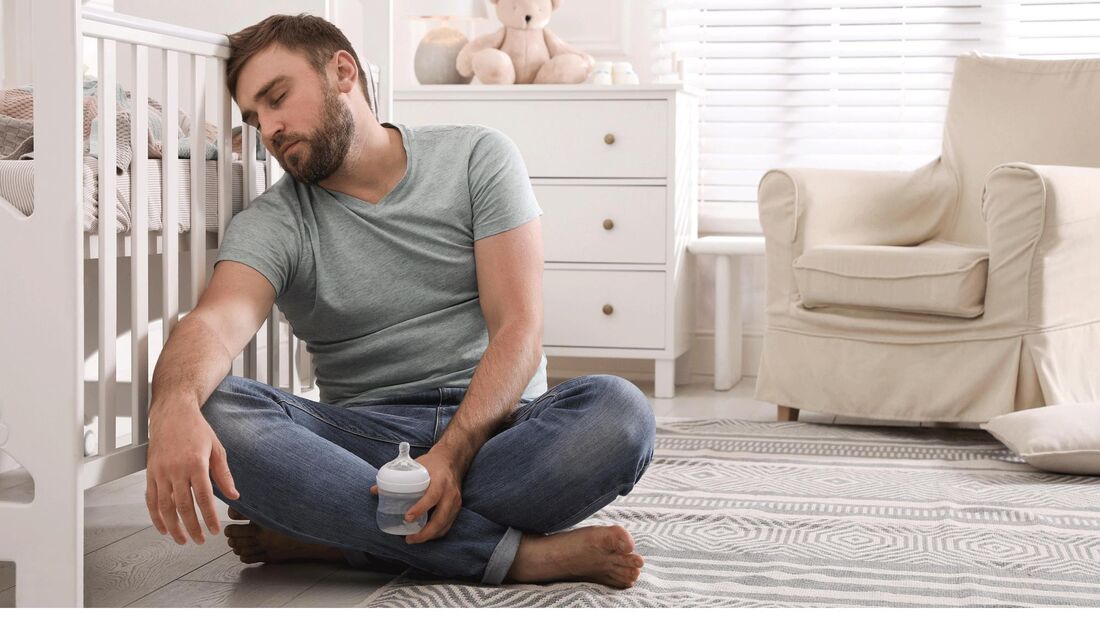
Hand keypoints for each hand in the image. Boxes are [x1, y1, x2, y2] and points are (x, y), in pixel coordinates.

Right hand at [145, 398, 238, 544]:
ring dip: (173, 526)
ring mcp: (160, 472)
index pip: (203, 497)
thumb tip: (234, 496)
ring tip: (182, 539)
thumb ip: (224, 474)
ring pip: (164, 507)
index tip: (215, 529)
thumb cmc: (197, 429)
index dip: (209, 516)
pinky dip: (155, 516)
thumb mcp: (216, 448)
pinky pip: (150, 499)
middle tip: (200, 540)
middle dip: (192, 527)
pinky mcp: (150, 473)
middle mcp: (175, 469)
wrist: (172, 413)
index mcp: (195, 463)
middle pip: (183, 506)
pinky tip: (163, 528)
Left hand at [370, 446, 465, 543]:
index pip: (432, 497)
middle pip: (440, 518)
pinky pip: (447, 525)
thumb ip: (397, 477)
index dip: (420, 509)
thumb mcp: (416, 465)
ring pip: (444, 525)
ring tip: (413, 539)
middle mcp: (450, 493)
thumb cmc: (432, 464)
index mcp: (440, 481)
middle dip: (425, 532)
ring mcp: (455, 502)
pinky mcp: (457, 508)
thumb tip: (374, 490)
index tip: (407, 518)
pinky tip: (425, 535)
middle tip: (409, 538)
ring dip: (429, 535)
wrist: (452, 460)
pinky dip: (436, 533)